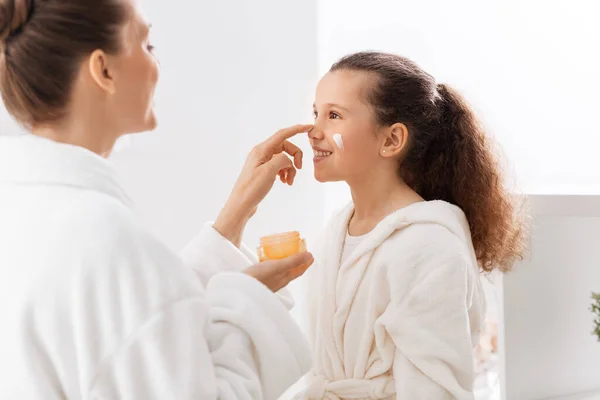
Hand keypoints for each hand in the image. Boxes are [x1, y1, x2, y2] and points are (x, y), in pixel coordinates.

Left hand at [214, 124, 312, 245]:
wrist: (241, 204)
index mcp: (261, 150)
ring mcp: (262, 162)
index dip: (297, 129)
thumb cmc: (252, 188)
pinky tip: (285, 182)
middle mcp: (261, 153)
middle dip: (295, 157)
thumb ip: (282, 159)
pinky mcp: (263, 171)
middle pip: (285, 147)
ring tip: (289, 181)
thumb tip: (288, 160)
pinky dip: (285, 172)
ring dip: (290, 168)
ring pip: (283, 158)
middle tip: (299, 169)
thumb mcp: (269, 172)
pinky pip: (279, 166)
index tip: (309, 127)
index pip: (282, 134)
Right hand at [244, 252, 313, 291]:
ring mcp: (270, 282)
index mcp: (285, 279)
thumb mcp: (277, 267)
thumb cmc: (258, 277)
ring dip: (286, 263)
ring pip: (282, 272)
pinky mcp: (260, 280)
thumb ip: (293, 261)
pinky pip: (272, 271)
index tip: (311, 254)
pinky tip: (268, 260)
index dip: (306, 263)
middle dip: (297, 262)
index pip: (299, 270)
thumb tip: (310, 256)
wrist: (239, 289)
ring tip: (285, 254)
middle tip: (299, 252)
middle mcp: (279, 281)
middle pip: (292, 271)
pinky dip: (274, 264)